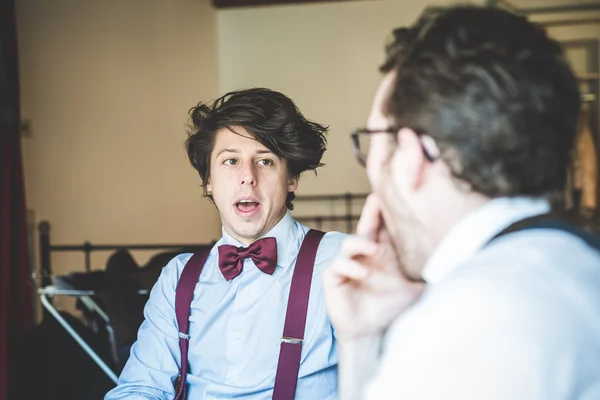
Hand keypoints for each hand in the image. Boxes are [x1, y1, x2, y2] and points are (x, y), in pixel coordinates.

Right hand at [323, 194, 424, 340]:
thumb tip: (459, 258)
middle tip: (377, 199)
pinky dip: (350, 266)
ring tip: (373, 249)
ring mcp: (348, 265)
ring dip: (359, 243)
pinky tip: (363, 273)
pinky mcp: (334, 279)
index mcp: (384, 253)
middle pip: (366, 227)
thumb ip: (432, 272)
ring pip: (348, 244)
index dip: (389, 213)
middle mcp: (365, 255)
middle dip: (371, 212)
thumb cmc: (393, 306)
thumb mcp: (416, 286)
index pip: (386, 228)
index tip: (400, 196)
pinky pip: (337, 266)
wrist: (372, 332)